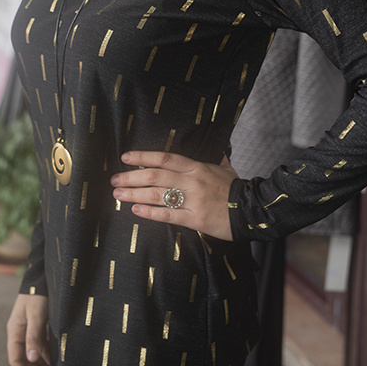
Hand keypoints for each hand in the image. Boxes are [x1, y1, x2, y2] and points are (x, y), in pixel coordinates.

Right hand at [7, 293, 50, 365]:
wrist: (41, 276)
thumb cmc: (37, 294)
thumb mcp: (36, 315)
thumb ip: (33, 336)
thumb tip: (31, 359)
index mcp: (15, 330)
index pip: (16, 358)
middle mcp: (19, 331)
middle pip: (24, 358)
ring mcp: (28, 328)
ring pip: (32, 352)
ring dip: (40, 364)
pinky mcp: (37, 324)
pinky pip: (39, 344)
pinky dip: (45, 353)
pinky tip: (53, 360)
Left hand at [111, 151, 238, 240]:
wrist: (252, 211)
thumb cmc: (236, 189)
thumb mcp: (226, 168)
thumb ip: (217, 157)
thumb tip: (218, 146)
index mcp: (196, 167)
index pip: (165, 158)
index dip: (143, 156)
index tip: (126, 157)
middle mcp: (192, 181)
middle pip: (155, 175)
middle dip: (131, 177)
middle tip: (114, 179)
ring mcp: (192, 200)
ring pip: (157, 194)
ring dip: (134, 193)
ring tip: (117, 194)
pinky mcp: (194, 219)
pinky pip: (168, 214)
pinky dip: (149, 212)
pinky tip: (135, 210)